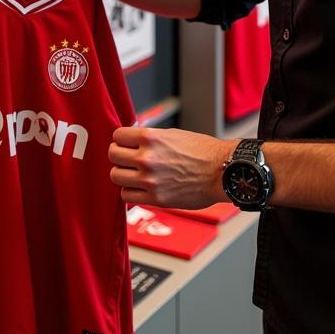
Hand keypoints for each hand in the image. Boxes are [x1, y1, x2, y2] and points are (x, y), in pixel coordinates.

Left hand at [108, 127, 236, 208]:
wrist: (221, 172)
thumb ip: (149, 139)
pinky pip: (126, 196)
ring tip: (133, 174)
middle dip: (119, 156)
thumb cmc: (202, 152)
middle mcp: (147, 158)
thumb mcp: (172, 134)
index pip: (117, 136)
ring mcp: (149, 180)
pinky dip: (130, 192)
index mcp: (151, 138)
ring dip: (122, 174)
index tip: (125, 143)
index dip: (121, 139)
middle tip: (126, 158)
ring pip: (115, 176)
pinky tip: (139, 188)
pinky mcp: (155, 198)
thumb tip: (132, 141)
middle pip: (113, 155)